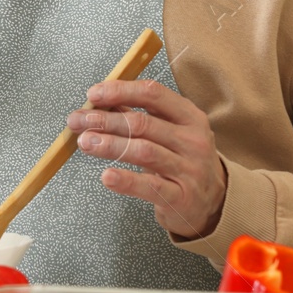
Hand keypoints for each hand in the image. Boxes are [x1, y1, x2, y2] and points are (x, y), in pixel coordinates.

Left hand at [65, 79, 227, 239]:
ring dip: (109, 145)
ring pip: (143, 151)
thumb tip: (100, 103)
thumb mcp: (170, 133)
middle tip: (78, 121)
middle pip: (142, 123)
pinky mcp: (181, 197)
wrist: (214, 201)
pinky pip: (150, 187)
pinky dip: (126, 180)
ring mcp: (189, 169)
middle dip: (105, 120)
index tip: (93, 94)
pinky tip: (107, 176)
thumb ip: (137, 117)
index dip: (120, 91)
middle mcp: (192, 140)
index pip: (153, 94)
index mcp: (189, 117)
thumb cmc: (184, 161)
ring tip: (85, 143)